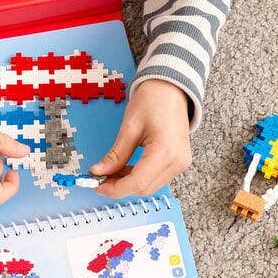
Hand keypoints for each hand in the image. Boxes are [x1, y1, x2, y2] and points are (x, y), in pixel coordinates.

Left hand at [89, 79, 192, 197]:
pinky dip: (138, 177)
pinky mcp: (179, 162)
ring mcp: (181, 163)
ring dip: (128, 183)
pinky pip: (156, 178)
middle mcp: (177, 161)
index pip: (137, 182)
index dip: (114, 189)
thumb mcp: (129, 127)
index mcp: (166, 151)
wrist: (171, 89)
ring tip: (110, 173)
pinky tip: (125, 170)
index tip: (96, 185)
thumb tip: (99, 172)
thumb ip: (115, 155)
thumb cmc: (153, 100)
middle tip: (99, 179)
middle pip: (144, 188)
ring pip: (150, 186)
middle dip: (119, 187)